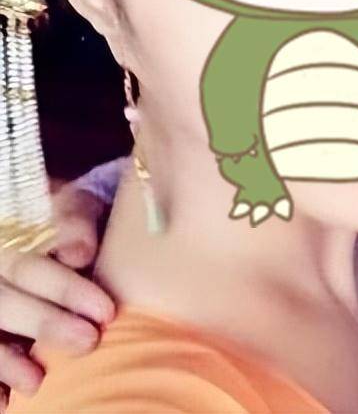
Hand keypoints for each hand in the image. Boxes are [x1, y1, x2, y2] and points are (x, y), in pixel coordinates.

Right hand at [0, 186, 114, 398]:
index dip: (63, 291)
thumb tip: (79, 254)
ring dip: (6, 361)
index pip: (27, 267)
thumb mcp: (79, 205)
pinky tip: (5, 402)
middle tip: (88, 343)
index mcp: (8, 237)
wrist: (58, 224)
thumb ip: (76, 222)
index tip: (105, 312)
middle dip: (43, 325)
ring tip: (38, 382)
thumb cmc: (74, 219)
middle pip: (4, 301)